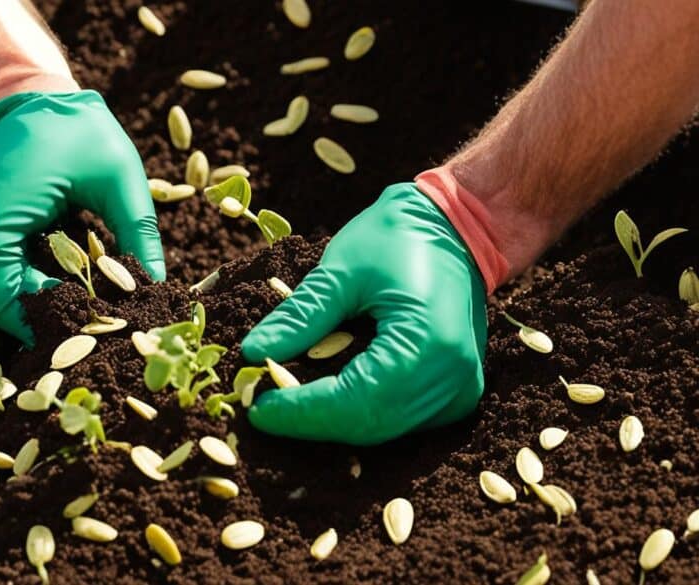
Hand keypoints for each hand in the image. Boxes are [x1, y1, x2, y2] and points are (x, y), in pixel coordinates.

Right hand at [0, 90, 164, 344]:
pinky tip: (52, 277)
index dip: (39, 318)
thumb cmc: (74, 127)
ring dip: (21, 295)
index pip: (2, 294)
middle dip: (33, 312)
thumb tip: (156, 283)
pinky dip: (13, 275)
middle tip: (79, 323)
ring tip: (70, 304)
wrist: (27, 89)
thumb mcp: (118, 175)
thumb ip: (137, 231)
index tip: (82, 324)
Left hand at [241, 183, 487, 444]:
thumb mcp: (341, 271)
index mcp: (428, 344)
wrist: (456, 228)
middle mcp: (454, 380)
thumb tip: (253, 354)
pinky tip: (320, 398)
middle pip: (370, 424)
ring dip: (330, 421)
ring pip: (382, 429)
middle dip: (311, 421)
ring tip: (284, 403)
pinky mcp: (454, 395)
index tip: (257, 408)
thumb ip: (300, 318)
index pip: (356, 401)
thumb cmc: (399, 238)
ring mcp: (459, 393)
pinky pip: (398, 419)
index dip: (302, 411)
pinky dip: (355, 413)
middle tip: (261, 408)